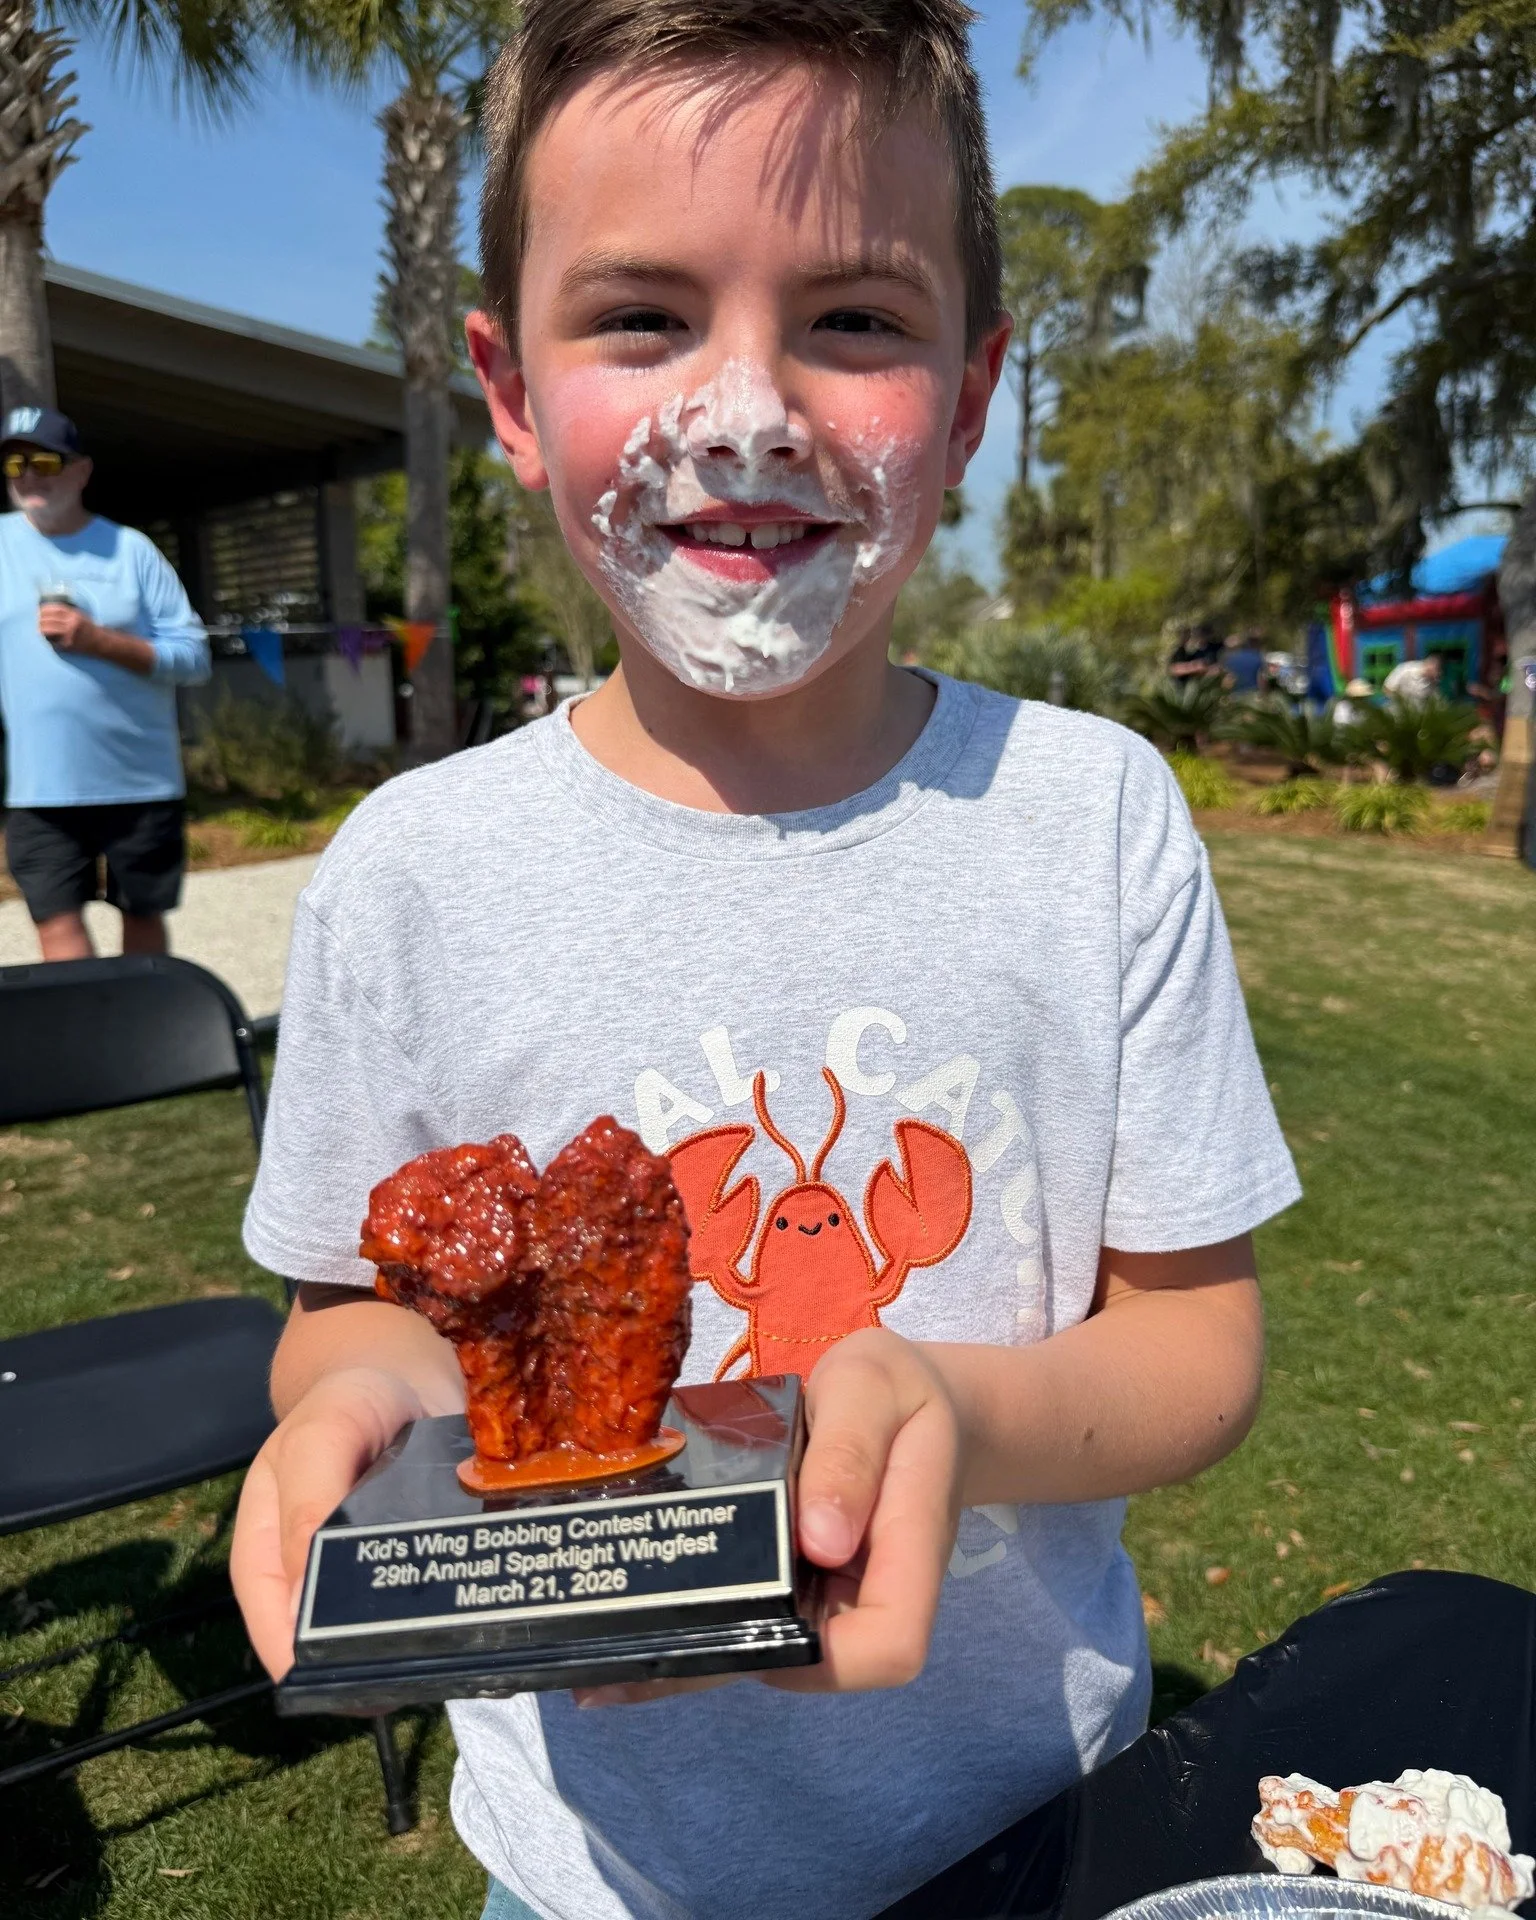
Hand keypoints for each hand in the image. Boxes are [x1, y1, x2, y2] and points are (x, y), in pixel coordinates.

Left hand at [38, 602, 97, 653]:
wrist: (101, 643)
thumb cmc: (89, 629)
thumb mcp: (81, 616)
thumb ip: (68, 613)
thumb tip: (50, 611)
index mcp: (75, 614)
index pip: (55, 608)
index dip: (45, 609)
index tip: (39, 610)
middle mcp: (72, 623)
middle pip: (50, 618)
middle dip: (41, 619)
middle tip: (37, 620)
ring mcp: (70, 634)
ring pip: (49, 629)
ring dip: (41, 628)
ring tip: (39, 628)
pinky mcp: (68, 644)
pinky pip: (53, 639)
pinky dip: (48, 638)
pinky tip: (46, 637)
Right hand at [230, 1366, 427, 1680]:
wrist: (402, 1374)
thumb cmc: (343, 1404)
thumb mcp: (317, 1439)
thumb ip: (307, 1507)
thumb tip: (298, 1605)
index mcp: (271, 1554)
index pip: (274, 1627)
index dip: (302, 1661)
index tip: (339, 1687)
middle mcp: (318, 1575)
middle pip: (334, 1639)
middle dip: (367, 1659)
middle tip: (408, 1672)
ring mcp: (374, 1572)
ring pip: (387, 1628)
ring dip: (416, 1641)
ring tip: (448, 1650)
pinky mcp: (422, 1560)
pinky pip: (434, 1599)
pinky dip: (455, 1609)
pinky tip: (480, 1618)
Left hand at [575, 1329, 963, 1706]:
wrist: (910, 1396)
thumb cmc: (898, 1387)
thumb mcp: (873, 1388)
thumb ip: (850, 1452)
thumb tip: (820, 1540)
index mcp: (910, 1548)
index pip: (888, 1646)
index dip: (822, 1657)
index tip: (749, 1614)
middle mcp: (871, 1589)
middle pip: (816, 1663)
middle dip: (723, 1664)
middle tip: (616, 1670)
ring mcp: (834, 1590)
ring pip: (776, 1645)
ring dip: (702, 1651)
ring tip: (604, 1661)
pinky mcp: (803, 1578)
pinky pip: (759, 1607)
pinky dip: (706, 1612)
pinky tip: (639, 1608)